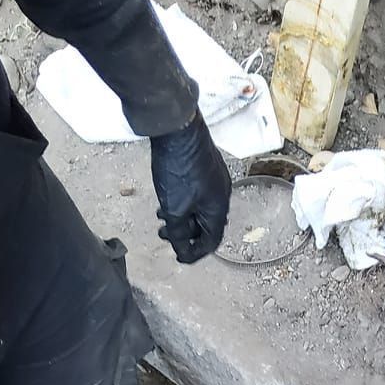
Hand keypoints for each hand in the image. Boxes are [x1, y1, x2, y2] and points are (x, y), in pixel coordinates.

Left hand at [149, 112, 230, 262]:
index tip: (179, 257)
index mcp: (218, 209)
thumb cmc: (178, 168)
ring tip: (162, 216)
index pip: (210, 242)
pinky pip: (198, 194)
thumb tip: (182, 250)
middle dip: (184, 234)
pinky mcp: (208, 167)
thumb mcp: (174, 209)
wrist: (178, 128)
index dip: (193, 253)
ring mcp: (216, 179)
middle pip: (205, 226)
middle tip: (165, 234)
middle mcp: (222, 196)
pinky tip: (169, 197)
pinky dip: (184, 202)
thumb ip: (178, 234)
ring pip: (200, 209)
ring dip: (182, 217)